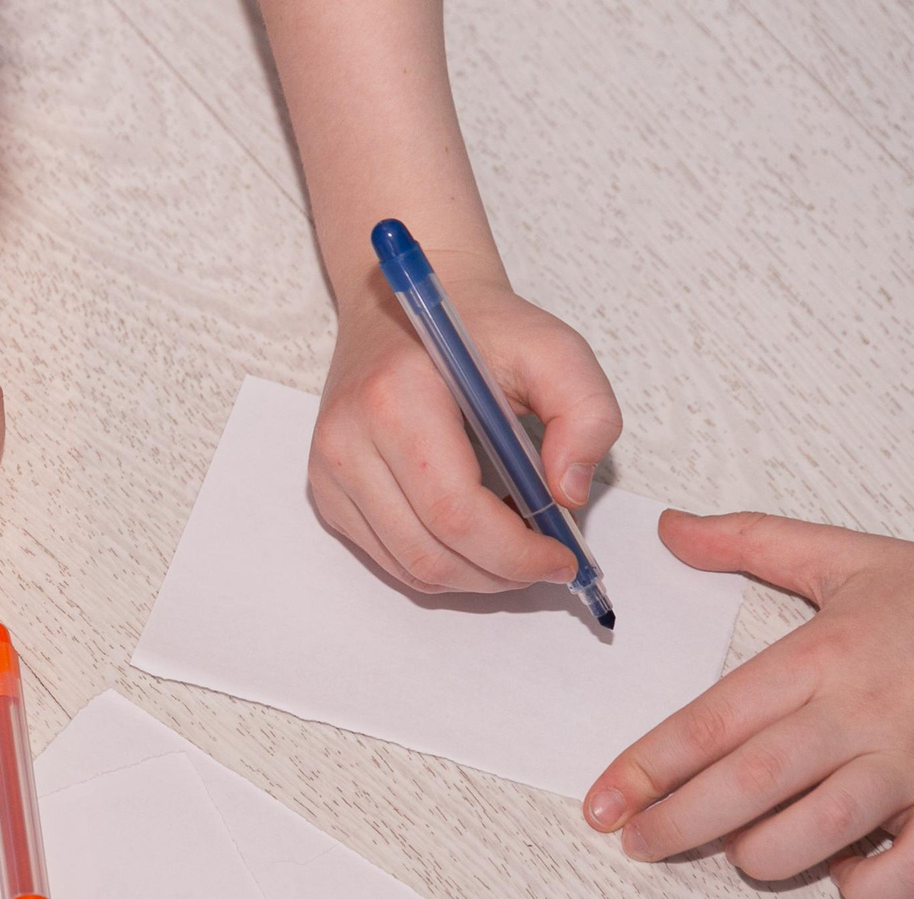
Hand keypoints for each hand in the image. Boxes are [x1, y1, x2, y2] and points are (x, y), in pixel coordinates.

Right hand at [311, 265, 621, 593]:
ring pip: (407, 565)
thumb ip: (585, 414)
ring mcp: (331, 470)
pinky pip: (388, 557)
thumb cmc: (479, 329)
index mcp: (397, 399)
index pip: (454, 512)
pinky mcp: (328, 490)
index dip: (514, 552)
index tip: (561, 558)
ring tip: (513, 548)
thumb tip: (567, 494)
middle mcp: (349, 440)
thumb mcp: (554, 349)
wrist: (405, 306)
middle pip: (429, 551)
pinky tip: (474, 535)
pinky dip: (440, 563)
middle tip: (545, 564)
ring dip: (471, 576)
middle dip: (498, 574)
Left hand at [584, 511, 913, 898]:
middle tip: (637, 842)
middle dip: (679, 822)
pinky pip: (904, 871)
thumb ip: (756, 542)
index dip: (648, 767)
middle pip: (749, 782)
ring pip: (817, 831)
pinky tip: (841, 868)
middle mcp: (865, 712)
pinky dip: (862, 885)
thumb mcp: (855, 558)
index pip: (714, 720)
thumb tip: (672, 528)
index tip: (604, 802)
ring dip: (762, 853)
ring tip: (735, 848)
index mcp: (827, 655)